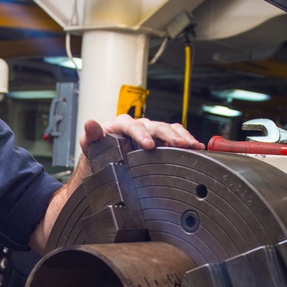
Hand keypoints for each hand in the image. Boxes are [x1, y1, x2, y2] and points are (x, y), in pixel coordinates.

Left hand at [79, 115, 204, 156]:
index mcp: (122, 124)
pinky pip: (176, 136)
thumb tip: (90, 124)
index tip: (149, 145)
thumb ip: (90, 135)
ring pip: (169, 129)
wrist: (104, 163)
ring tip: (194, 146)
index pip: (133, 126)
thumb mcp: (90, 145)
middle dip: (170, 135)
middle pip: (157, 126)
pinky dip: (187, 141)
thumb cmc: (97, 151)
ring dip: (182, 137)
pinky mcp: (161, 140)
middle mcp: (139, 126)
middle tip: (181, 145)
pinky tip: (197, 148)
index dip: (142, 134)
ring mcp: (152, 132)